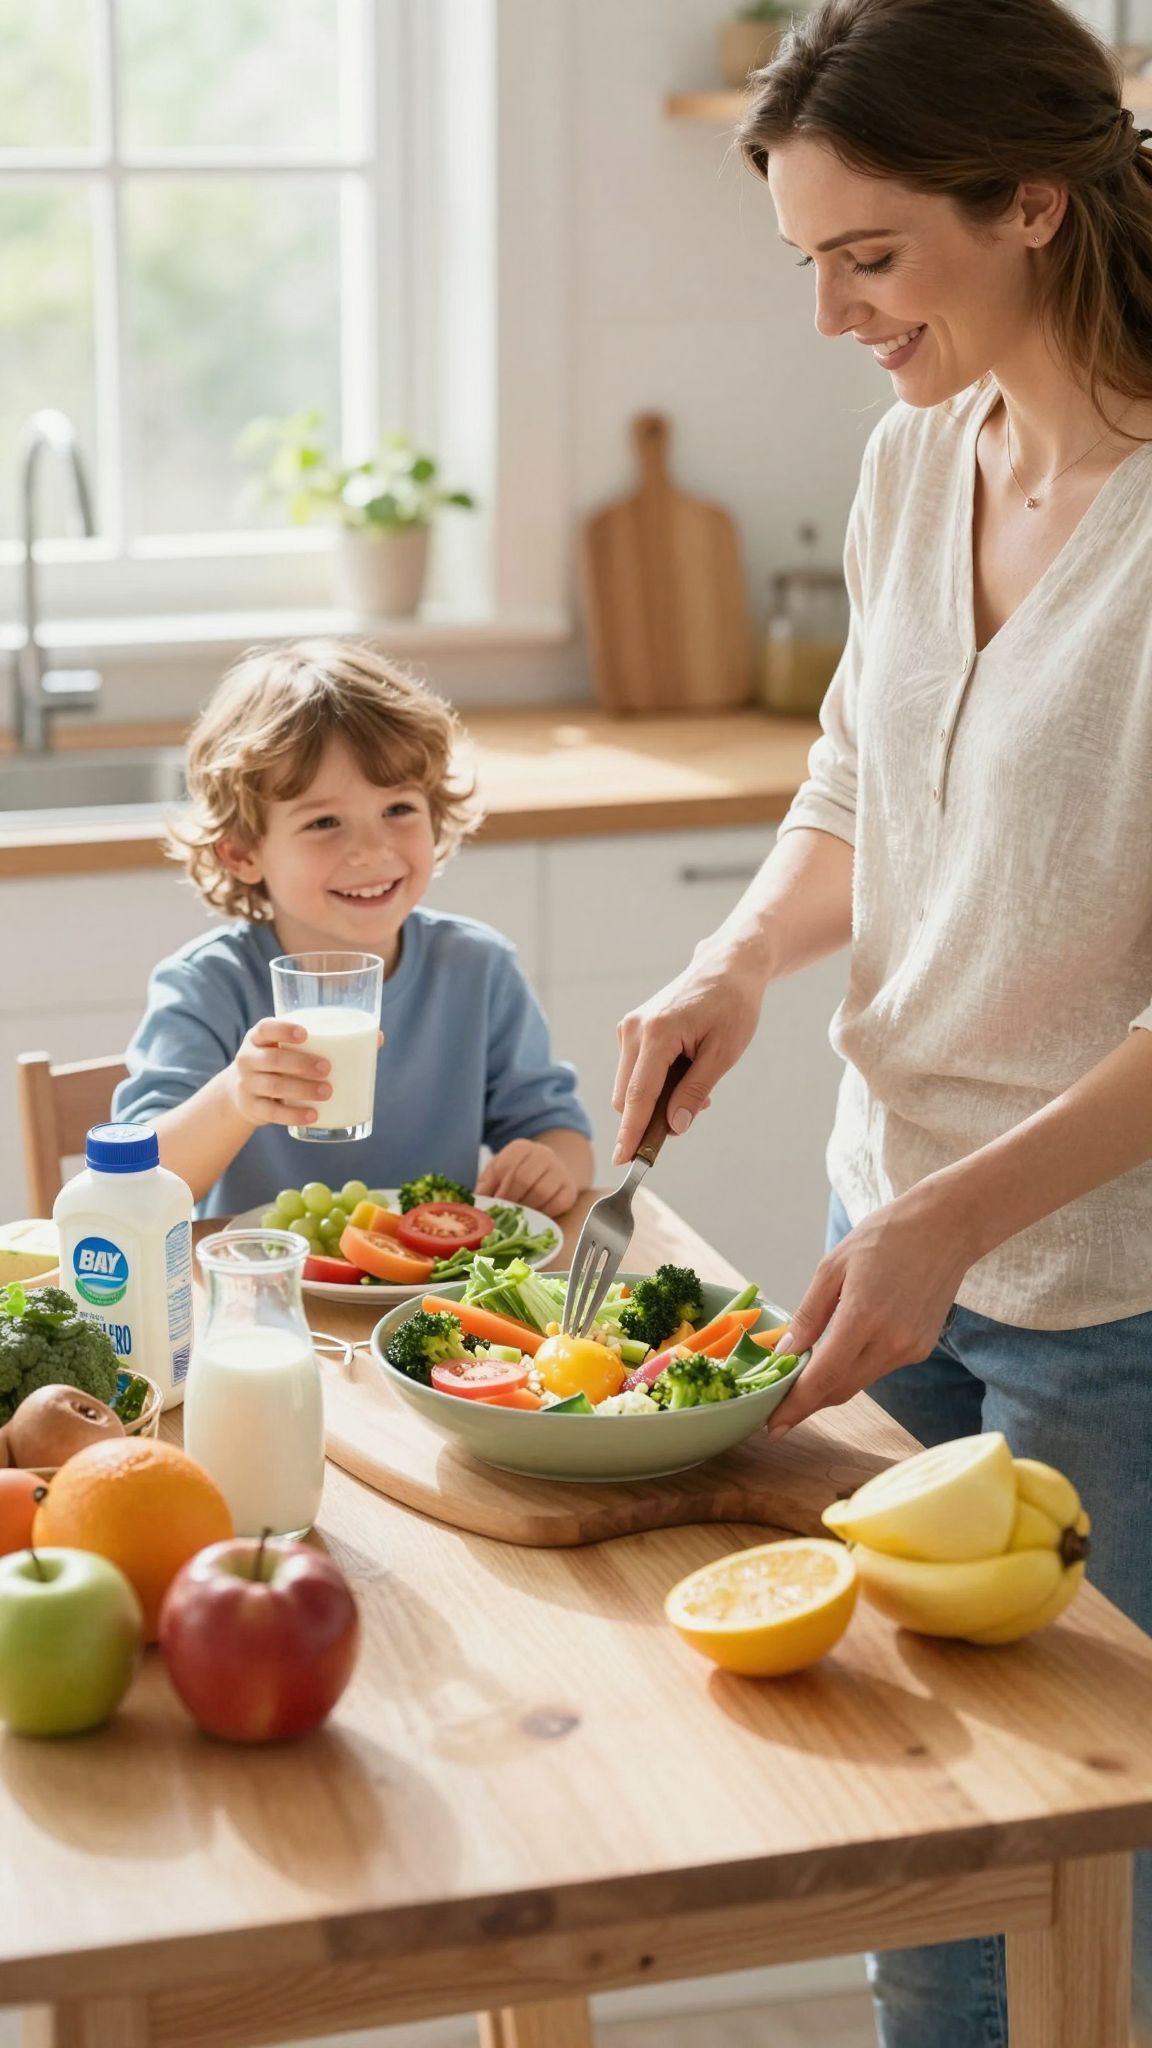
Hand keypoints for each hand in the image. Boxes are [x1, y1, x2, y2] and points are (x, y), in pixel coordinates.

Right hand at [225, 1019, 382, 1128]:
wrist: (244, 1092)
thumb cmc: (280, 1061)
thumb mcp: (291, 1048)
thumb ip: (326, 1041)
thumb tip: (377, 1037)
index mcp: (259, 1038)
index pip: (265, 1028)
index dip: (283, 1029)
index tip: (305, 1033)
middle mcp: (249, 1059)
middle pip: (272, 1059)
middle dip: (300, 1063)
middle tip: (327, 1068)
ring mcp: (247, 1085)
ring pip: (273, 1087)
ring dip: (302, 1089)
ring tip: (328, 1091)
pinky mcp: (252, 1108)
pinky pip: (272, 1113)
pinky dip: (293, 1115)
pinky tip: (313, 1116)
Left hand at [476, 1140, 578, 1217]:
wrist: (549, 1172)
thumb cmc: (518, 1174)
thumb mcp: (499, 1172)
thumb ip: (486, 1184)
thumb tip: (475, 1202)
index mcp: (521, 1148)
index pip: (506, 1165)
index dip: (498, 1188)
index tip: (492, 1203)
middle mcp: (543, 1155)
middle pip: (523, 1179)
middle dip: (510, 1200)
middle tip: (503, 1213)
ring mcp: (559, 1171)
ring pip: (541, 1192)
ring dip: (526, 1208)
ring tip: (517, 1216)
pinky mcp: (570, 1189)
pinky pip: (557, 1204)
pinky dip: (543, 1213)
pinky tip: (535, 1215)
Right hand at [612, 943, 764, 1162]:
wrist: (727, 967)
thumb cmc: (732, 1005)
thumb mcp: (723, 1054)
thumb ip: (695, 1091)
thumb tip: (675, 1126)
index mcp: (657, 1035)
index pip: (637, 1096)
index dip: (630, 1132)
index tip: (623, 1161)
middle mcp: (634, 1030)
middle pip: (626, 1096)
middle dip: (650, 1116)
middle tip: (693, 1113)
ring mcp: (629, 1028)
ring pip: (629, 1085)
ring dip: (655, 1099)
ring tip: (696, 1083)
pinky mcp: (632, 1028)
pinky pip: (635, 1070)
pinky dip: (654, 1082)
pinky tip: (685, 1069)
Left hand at [764, 1186, 979, 1437]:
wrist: (946, 1227)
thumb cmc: (885, 1236)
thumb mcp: (833, 1266)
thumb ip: (809, 1315)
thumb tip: (785, 1353)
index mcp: (863, 1317)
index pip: (822, 1378)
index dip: (794, 1406)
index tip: (770, 1425)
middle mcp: (891, 1341)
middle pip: (839, 1390)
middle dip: (807, 1403)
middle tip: (777, 1408)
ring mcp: (911, 1349)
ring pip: (859, 1382)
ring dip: (830, 1385)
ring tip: (803, 1377)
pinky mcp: (922, 1349)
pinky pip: (878, 1368)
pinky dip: (855, 1367)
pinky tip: (843, 1351)